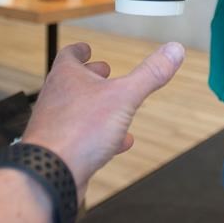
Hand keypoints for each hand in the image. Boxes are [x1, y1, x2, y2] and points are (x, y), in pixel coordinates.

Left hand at [21, 41, 185, 199]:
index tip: (86, 48)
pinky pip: (81, 137)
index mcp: (66, 77)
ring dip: (96, 106)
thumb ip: (149, 74)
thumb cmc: (78, 131)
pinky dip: (100, 136)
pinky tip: (118, 143)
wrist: (50, 173)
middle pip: (71, 81)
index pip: (69, 55)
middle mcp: (56, 98)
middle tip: (104, 72)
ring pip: (76, 110)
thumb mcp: (124, 97)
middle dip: (90, 77)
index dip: (80, 50)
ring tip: (114, 107)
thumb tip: (173, 50)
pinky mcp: (60, 149)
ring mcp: (56, 124)